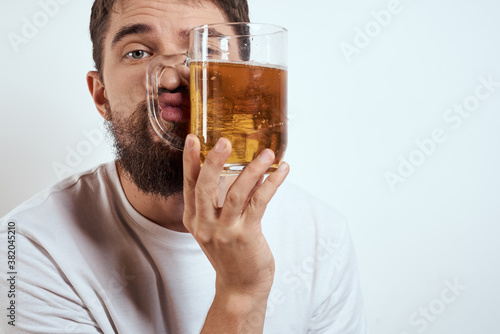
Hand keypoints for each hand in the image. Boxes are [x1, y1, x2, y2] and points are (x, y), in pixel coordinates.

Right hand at [182, 134, 288, 331]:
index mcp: (194, 219)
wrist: (240, 287)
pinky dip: (271, 184)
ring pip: (236, 193)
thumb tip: (244, 170)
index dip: (189, 161)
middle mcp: (204, 224)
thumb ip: (224, 201)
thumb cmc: (231, 253)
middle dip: (214, 161)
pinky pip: (259, 203)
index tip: (192, 139)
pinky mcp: (245, 236)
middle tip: (224, 140)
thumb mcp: (218, 227)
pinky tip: (282, 171)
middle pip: (205, 186)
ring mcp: (224, 231)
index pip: (189, 185)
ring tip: (267, 153)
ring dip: (253, 170)